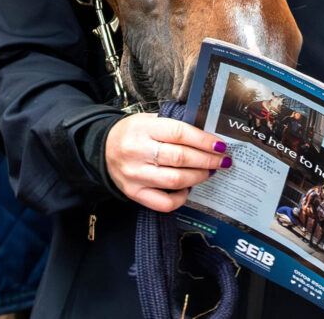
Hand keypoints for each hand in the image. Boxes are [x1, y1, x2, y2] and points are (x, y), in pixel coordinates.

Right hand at [105, 113, 230, 211]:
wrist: (101, 149)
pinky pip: (164, 202)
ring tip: (209, 172)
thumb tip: (209, 138)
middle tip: (222, 160)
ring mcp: (135, 175)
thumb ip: (175, 127)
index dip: (204, 140)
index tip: (221, 146)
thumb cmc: (133, 133)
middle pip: (181, 158)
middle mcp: (138, 151)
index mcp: (144, 128)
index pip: (180, 133)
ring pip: (176, 180)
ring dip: (199, 176)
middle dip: (208, 160)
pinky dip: (181, 198)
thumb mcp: (150, 120)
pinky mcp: (134, 192)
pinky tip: (187, 188)